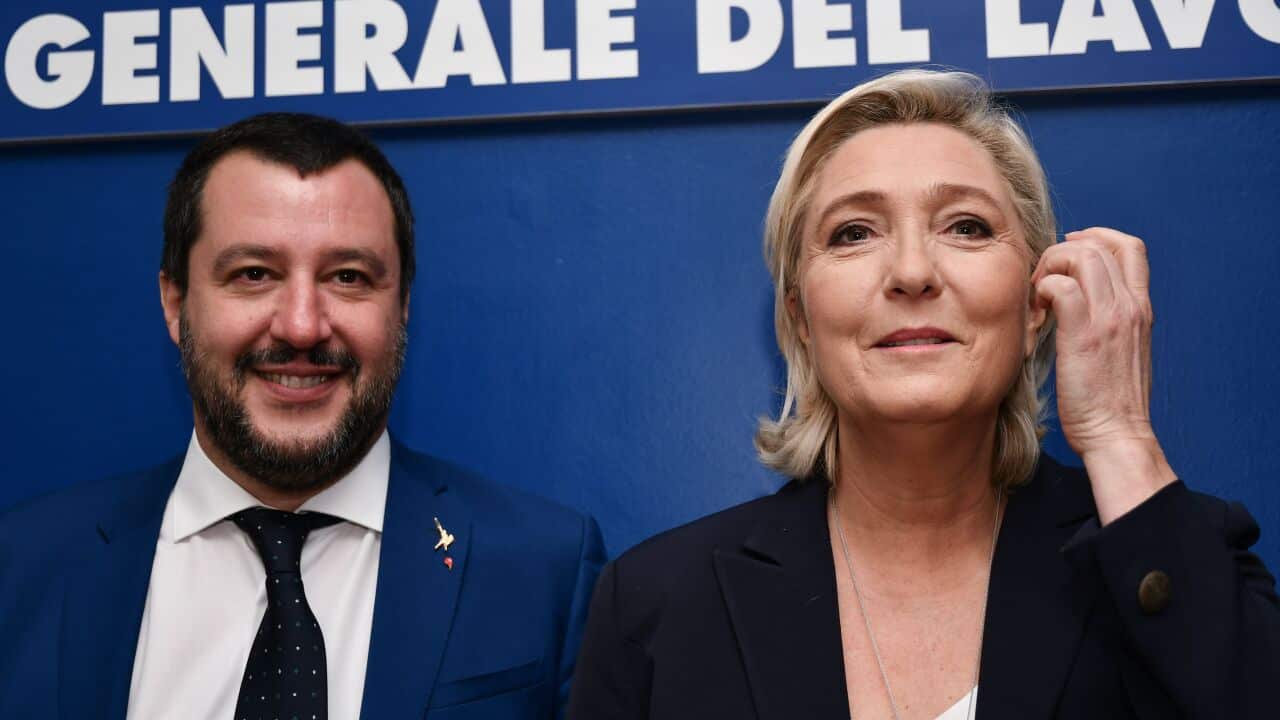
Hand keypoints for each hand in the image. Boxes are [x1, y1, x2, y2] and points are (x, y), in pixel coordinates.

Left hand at [1032, 227, 1175, 523]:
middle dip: (1061, 252)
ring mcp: (1110, 318)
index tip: (1067, 252)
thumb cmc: (1111, 400)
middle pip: (1098, 245)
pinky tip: (1035, 317)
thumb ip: (1110, 320)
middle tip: (1041, 281)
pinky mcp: (1085, 334)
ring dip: (1049, 267)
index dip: (1096, 237)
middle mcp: (1130, 306)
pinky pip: (1061, 286)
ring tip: (1037, 299)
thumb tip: (1081, 299)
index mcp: (1140, 308)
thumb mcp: (1122, 350)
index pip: (1130, 247)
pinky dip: (1041, 291)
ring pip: (1080, 256)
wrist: (1117, 434)